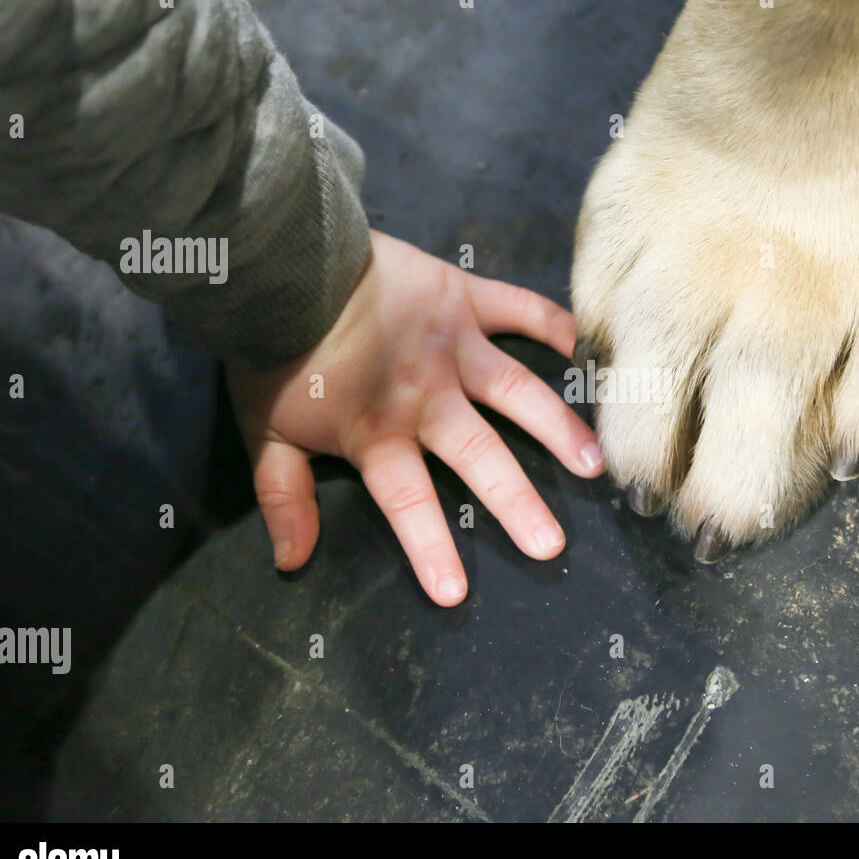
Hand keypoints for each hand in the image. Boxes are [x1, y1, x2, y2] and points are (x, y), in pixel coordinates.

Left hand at [226, 229, 603, 605]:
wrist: (286, 264)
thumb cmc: (275, 351)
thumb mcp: (265, 432)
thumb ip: (284, 496)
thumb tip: (293, 560)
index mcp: (379, 433)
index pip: (409, 502)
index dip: (431, 548)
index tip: (456, 594)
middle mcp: (428, 397)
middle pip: (480, 457)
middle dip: (517, 504)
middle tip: (552, 544)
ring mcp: (453, 346)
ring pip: (518, 392)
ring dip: (557, 427)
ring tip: (594, 463)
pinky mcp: (464, 298)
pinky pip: (520, 310)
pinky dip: (554, 325)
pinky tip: (585, 349)